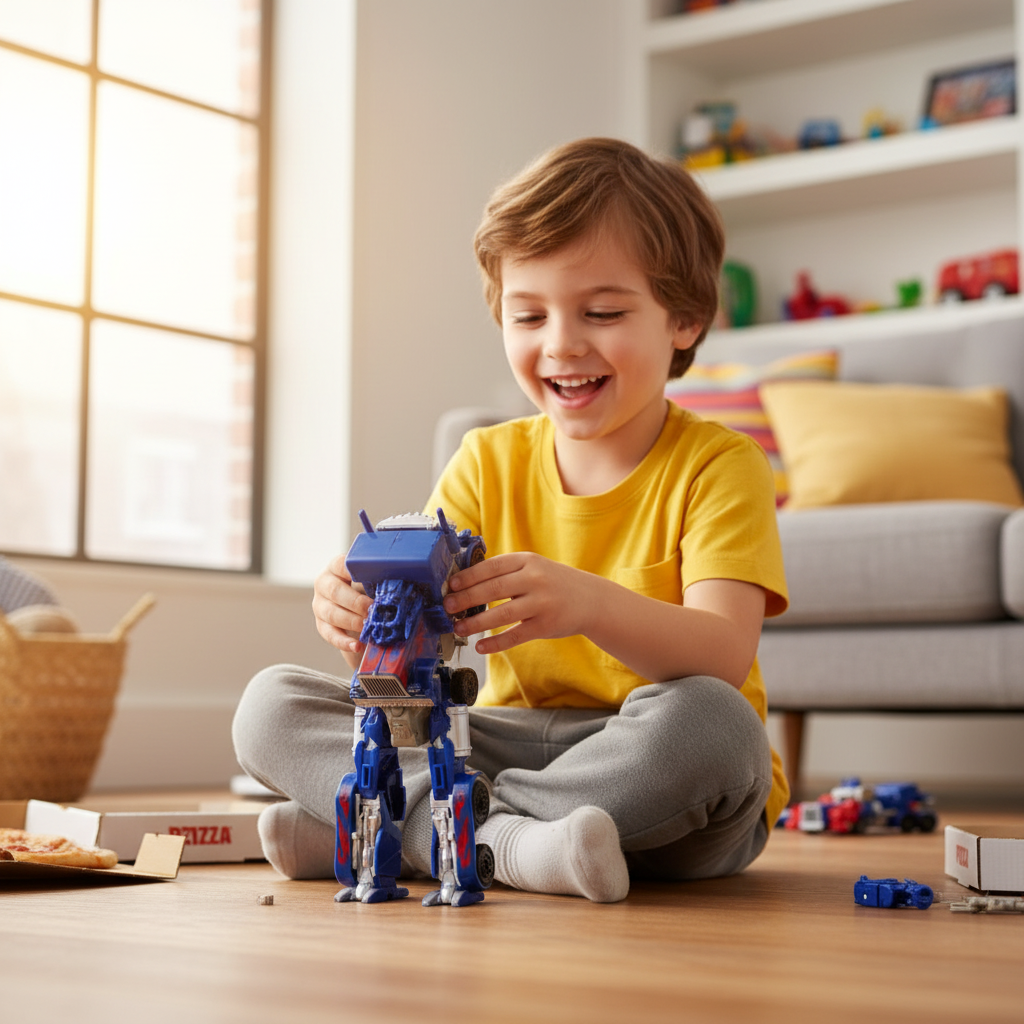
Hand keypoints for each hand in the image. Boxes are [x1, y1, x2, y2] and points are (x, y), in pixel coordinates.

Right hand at [312, 552, 370, 666]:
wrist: (357, 608)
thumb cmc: (369, 589)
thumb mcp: (372, 580)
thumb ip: (381, 578)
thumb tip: (406, 582)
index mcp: (335, 568)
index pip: (340, 565)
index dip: (352, 570)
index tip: (367, 576)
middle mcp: (324, 585)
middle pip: (335, 592)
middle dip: (356, 602)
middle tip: (374, 609)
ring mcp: (319, 606)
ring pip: (331, 614)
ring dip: (353, 621)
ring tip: (369, 626)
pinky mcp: (321, 625)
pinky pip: (330, 635)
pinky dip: (344, 642)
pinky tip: (358, 645)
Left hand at [442, 552, 596, 655]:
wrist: (591, 599)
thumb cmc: (553, 583)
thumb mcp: (534, 567)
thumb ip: (506, 573)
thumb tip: (466, 584)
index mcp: (527, 560)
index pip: (491, 567)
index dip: (468, 576)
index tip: (451, 585)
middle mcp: (535, 579)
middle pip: (493, 589)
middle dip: (466, 598)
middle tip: (448, 606)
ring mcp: (541, 603)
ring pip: (501, 614)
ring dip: (475, 623)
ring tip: (458, 627)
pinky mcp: (545, 625)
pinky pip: (515, 635)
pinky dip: (495, 643)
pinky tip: (481, 646)